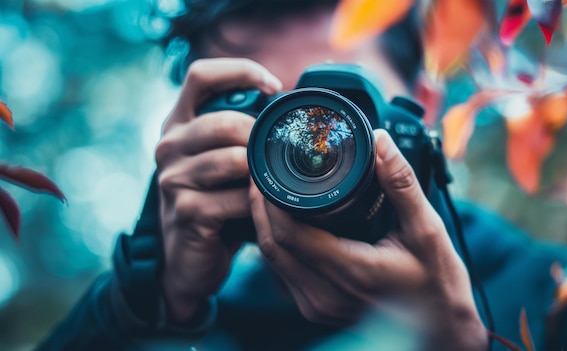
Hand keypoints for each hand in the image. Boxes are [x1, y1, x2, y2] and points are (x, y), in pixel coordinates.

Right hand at [155, 58, 281, 321]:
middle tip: (282, 155)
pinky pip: (237, 198)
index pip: (201, 75)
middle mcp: (168, 145)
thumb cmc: (216, 204)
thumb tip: (291, 112)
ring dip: (262, 174)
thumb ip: (242, 135)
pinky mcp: (186, 211)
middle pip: (224, 121)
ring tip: (275, 185)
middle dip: (262, 138)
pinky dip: (258, 204)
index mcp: (179, 124)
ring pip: (234, 160)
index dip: (241, 71)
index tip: (275, 87)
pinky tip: (263, 210)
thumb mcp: (224, 162)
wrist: (189, 260)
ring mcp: (172, 179)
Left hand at [249, 129, 486, 349]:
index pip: (290, 233)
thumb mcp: (427, 230)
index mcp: (351, 271)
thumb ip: (401, 184)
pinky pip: (283, 273)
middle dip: (260, 207)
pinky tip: (284, 221)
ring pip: (273, 261)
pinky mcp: (318, 309)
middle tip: (261, 174)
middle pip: (273, 245)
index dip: (270, 199)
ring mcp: (319, 306)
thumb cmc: (438, 285)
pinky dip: (278, 244)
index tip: (267, 171)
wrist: (441, 331)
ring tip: (268, 191)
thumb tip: (379, 142)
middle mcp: (327, 295)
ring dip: (265, 225)